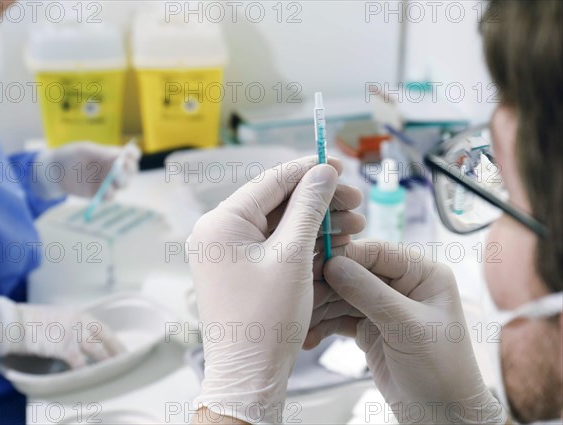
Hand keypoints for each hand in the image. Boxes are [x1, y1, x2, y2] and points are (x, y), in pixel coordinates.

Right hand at [0, 297, 124, 368]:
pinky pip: (79, 362)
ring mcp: (73, 333)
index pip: (103, 328)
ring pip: (96, 349)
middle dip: (116, 349)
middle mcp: (80, 321)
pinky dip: (85, 370)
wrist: (15, 322)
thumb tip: (79, 337)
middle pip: (105, 336)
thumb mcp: (58, 317)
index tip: (120, 348)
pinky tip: (89, 376)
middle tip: (125, 359)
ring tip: (112, 370)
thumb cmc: (32, 321)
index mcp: (79, 315)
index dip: (113, 340)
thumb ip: (71, 325)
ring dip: (105, 360)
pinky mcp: (63, 346)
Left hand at [33, 142, 139, 198]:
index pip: (132, 155)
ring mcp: (109, 182)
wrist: (54, 172)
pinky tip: (105, 191)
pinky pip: (110, 196)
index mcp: (114, 155)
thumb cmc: (71, 156)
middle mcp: (115, 169)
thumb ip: (102, 154)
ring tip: (112, 180)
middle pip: (131, 170)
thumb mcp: (85, 150)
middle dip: (129, 169)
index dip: (133, 154)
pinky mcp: (100, 194)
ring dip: (121, 182)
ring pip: (123, 184)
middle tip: (121, 166)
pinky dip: (109, 194)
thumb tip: (118, 158)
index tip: (128, 154)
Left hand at [187, 156, 363, 423]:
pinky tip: (335, 244)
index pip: (270, 181)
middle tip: (355, 203)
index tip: (339, 166)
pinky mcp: (239, 269)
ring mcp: (227, 252)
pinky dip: (303, 244)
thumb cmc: (266, 320)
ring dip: (316, 224)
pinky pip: (274, 246)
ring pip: (278, 225)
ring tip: (355, 228)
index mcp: (221, 223)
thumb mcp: (293, 256)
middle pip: (276, 202)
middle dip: (319, 202)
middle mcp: (218, 232)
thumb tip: (323, 172)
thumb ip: (308, 208)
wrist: (249, 374)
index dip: (308, 171)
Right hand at [306, 240, 506, 423]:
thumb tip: (333, 264)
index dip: (346, 255)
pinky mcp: (369, 328)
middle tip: (301, 297)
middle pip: (355, 272)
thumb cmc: (441, 371)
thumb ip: (369, 293)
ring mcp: (383, 307)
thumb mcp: (406, 326)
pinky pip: (339, 318)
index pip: (378, 252)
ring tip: (299, 322)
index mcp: (422, 274)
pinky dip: (323, 326)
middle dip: (327, 285)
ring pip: (342, 295)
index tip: (317, 264)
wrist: (442, 417)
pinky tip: (309, 337)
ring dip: (320, 308)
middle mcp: (402, 285)